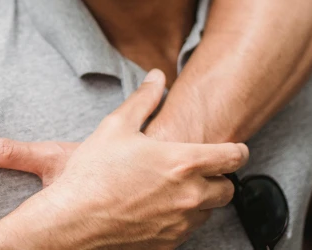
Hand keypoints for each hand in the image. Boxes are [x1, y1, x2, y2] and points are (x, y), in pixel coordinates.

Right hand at [0, 70, 248, 248]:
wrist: (74, 218)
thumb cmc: (94, 171)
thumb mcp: (116, 125)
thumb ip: (143, 100)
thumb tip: (157, 77)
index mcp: (184, 162)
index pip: (232, 157)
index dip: (237, 150)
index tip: (234, 148)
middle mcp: (190, 195)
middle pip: (228, 189)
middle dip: (219, 178)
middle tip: (199, 169)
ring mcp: (181, 222)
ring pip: (209, 212)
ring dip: (201, 199)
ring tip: (175, 187)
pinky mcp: (168, 242)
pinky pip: (188, 229)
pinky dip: (182, 218)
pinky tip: (159, 207)